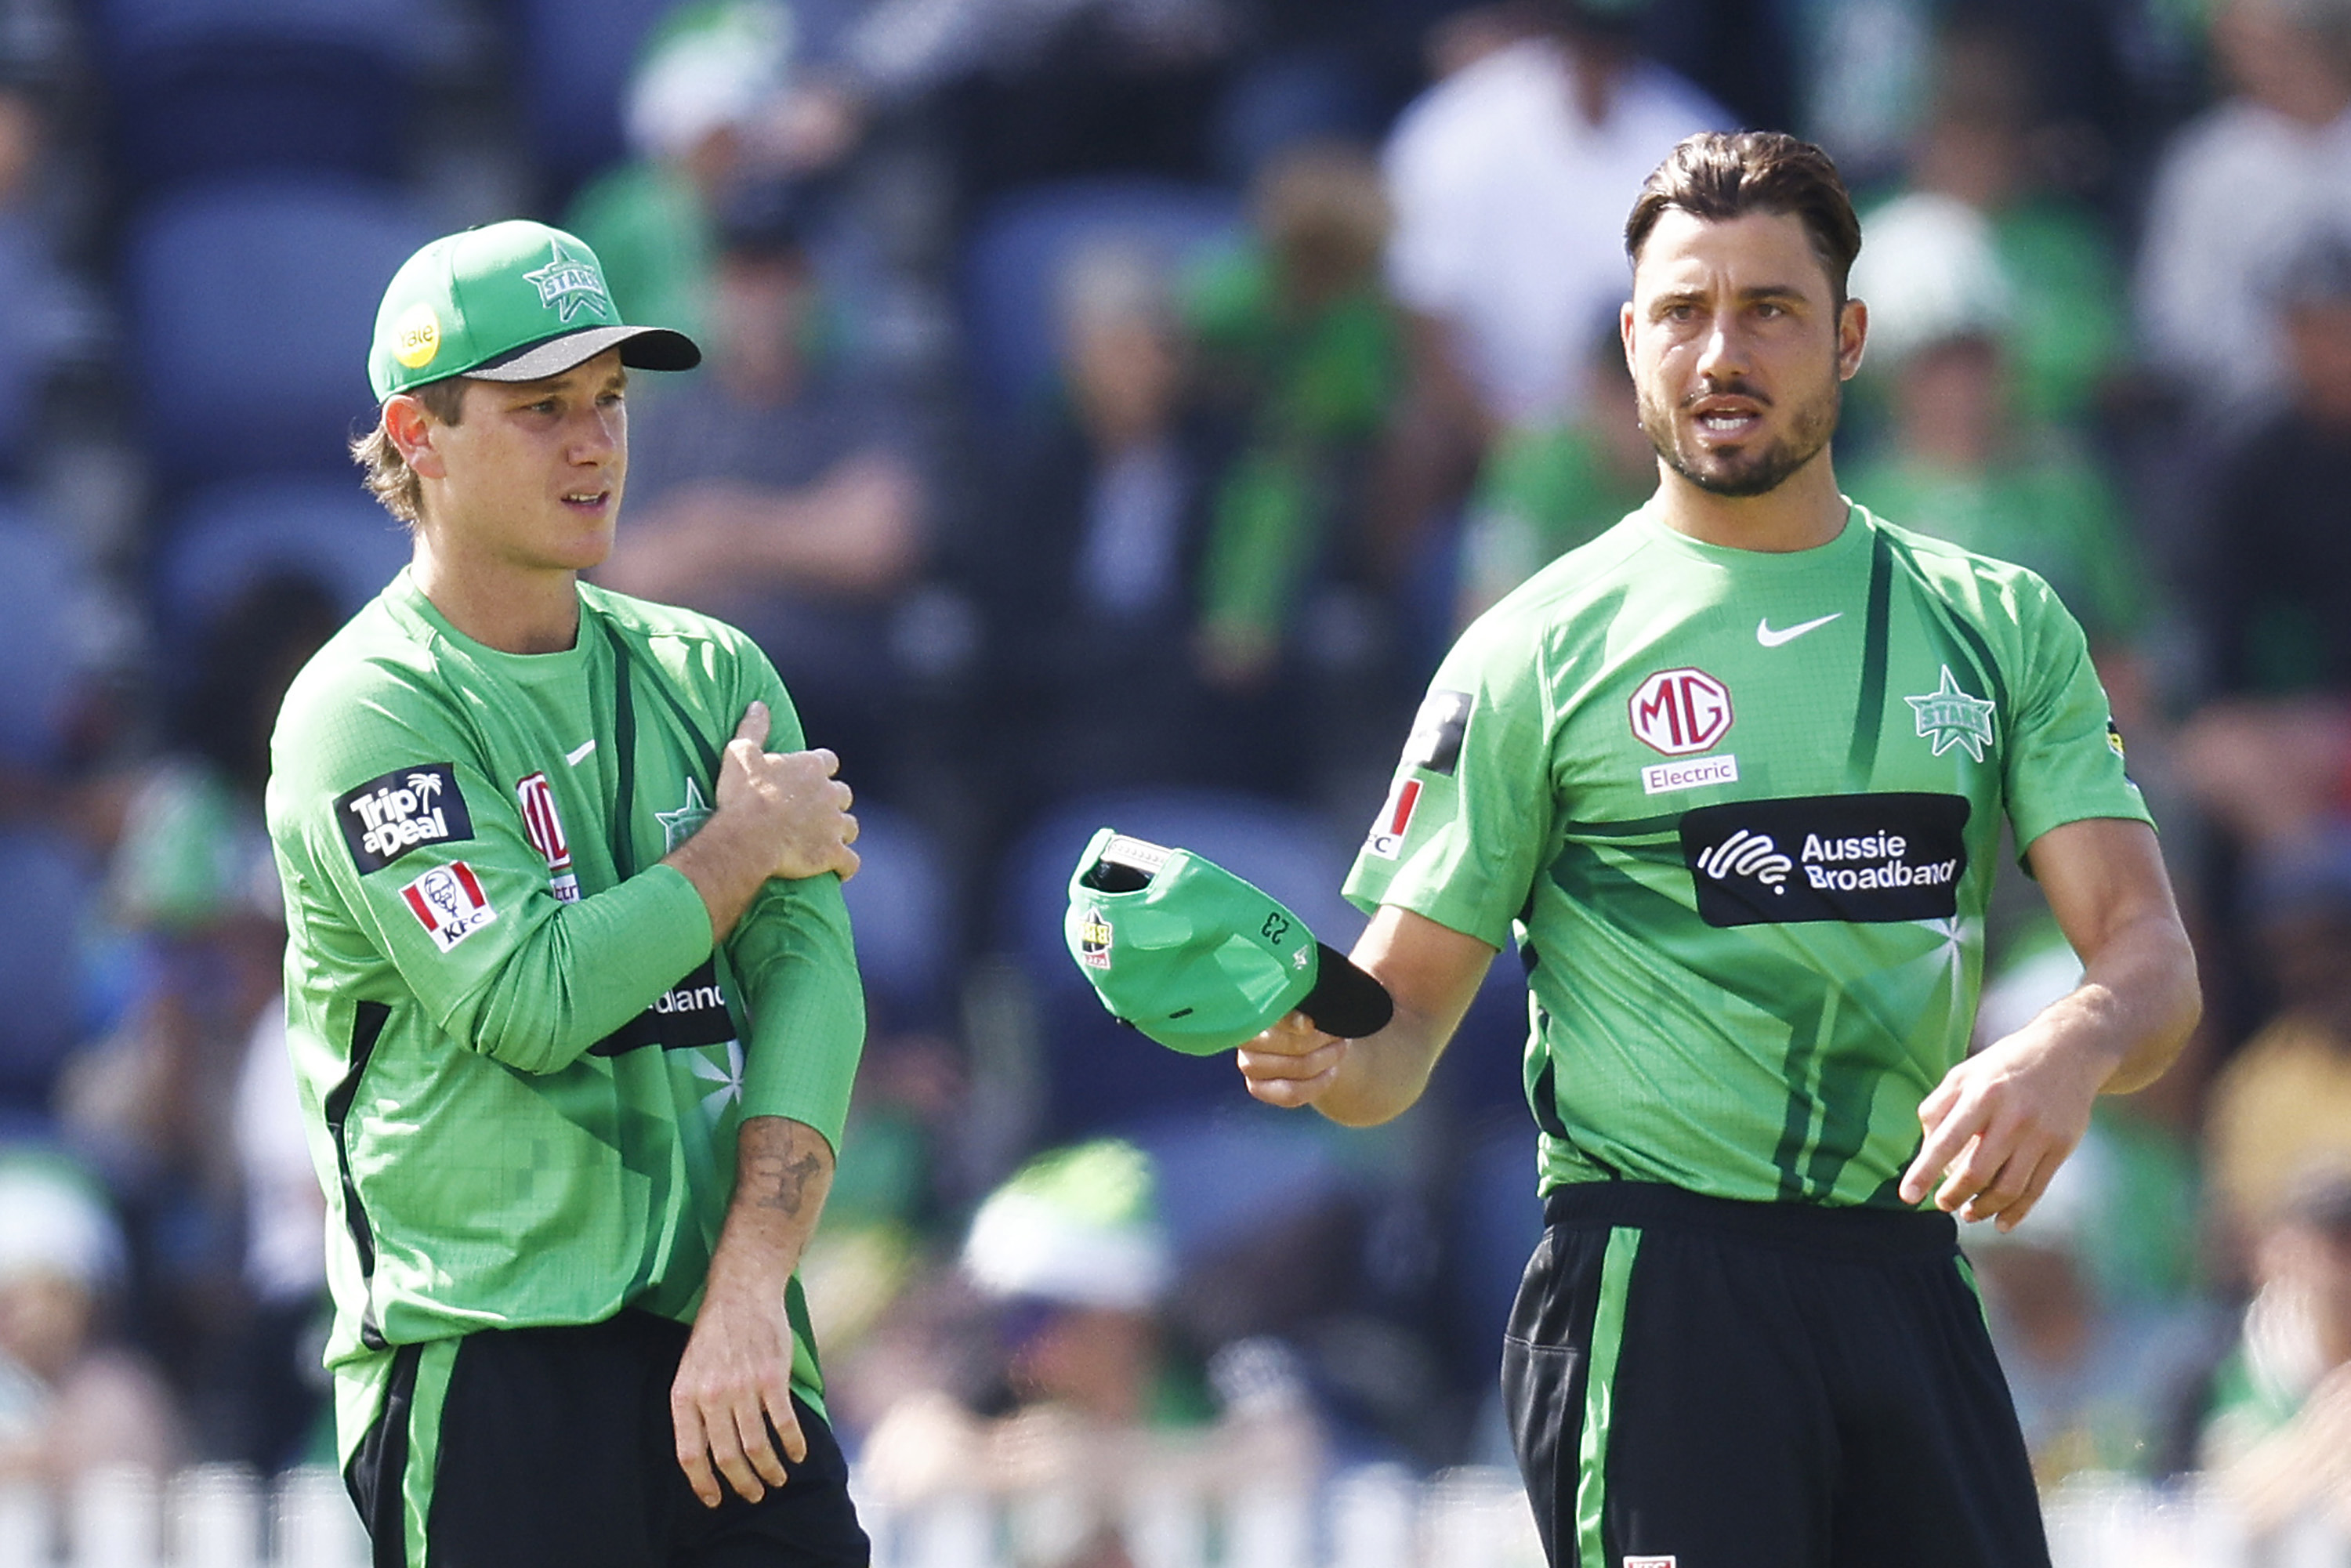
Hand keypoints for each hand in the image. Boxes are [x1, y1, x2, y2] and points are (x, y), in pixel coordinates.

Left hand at [671, 1275, 807, 1507]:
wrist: (742, 1293)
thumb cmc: (715, 1334)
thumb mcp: (689, 1370)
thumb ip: (694, 1408)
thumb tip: (705, 1454)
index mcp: (684, 1396)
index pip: (689, 1455)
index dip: (702, 1484)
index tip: (715, 1500)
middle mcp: (711, 1395)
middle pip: (727, 1456)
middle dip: (743, 1483)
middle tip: (754, 1494)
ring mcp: (743, 1387)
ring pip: (756, 1446)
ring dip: (769, 1470)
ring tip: (777, 1480)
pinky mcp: (772, 1378)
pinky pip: (783, 1423)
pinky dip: (793, 1444)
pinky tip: (798, 1454)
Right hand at [715, 702, 859, 882]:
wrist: (747, 837)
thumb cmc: (743, 796)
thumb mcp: (741, 754)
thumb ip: (754, 728)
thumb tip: (759, 705)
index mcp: (811, 767)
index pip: (828, 761)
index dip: (819, 770)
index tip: (807, 778)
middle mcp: (830, 793)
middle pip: (843, 794)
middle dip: (833, 802)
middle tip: (814, 811)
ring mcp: (834, 824)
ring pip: (850, 826)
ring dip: (841, 831)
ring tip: (826, 839)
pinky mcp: (833, 853)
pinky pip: (851, 861)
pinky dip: (846, 865)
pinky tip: (840, 869)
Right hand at [1235, 1011, 1347, 1108]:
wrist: (1309, 1040)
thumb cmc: (1308, 1015)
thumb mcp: (1308, 1004)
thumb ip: (1303, 1007)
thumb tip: (1306, 1023)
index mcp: (1255, 1008)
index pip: (1269, 1016)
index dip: (1291, 1022)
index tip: (1312, 1024)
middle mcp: (1246, 1036)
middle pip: (1289, 1044)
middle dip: (1320, 1041)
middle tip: (1338, 1035)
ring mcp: (1248, 1064)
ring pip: (1293, 1068)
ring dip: (1324, 1060)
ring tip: (1339, 1049)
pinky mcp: (1256, 1087)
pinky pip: (1290, 1094)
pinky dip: (1317, 1084)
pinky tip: (1330, 1072)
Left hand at [1897, 1028, 2111, 1229]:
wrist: (2068, 1051)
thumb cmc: (2003, 1066)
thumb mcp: (1964, 1073)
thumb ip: (1938, 1107)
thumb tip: (1926, 1151)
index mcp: (1982, 1094)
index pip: (1946, 1141)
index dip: (1924, 1172)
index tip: (1907, 1197)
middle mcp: (2013, 1115)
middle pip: (1977, 1172)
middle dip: (1954, 1195)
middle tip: (1942, 1204)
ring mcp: (2041, 1133)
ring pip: (2008, 1187)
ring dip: (1983, 1208)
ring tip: (1968, 1213)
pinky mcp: (2062, 1146)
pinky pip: (2036, 1189)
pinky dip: (2017, 1212)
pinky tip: (2001, 1222)